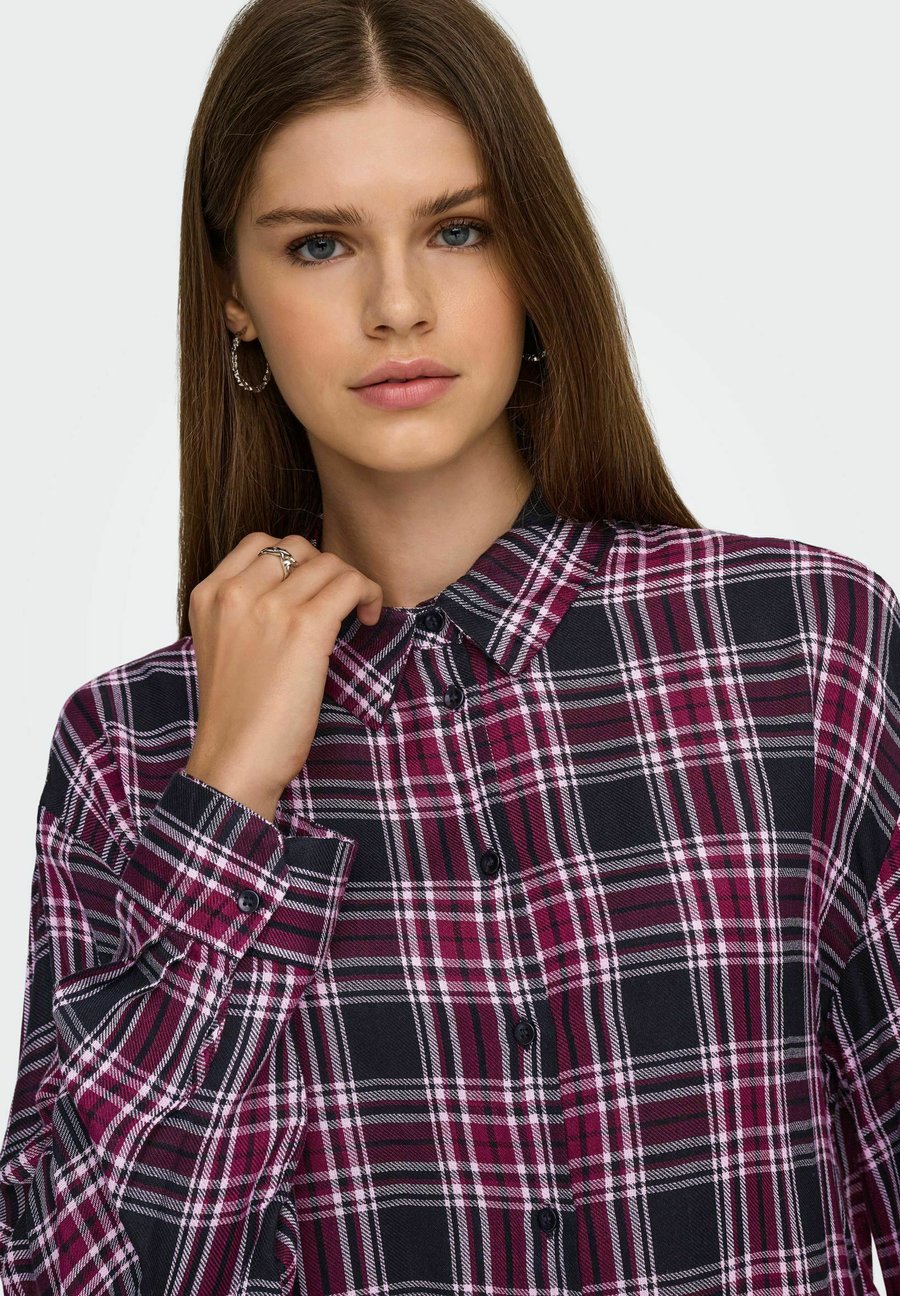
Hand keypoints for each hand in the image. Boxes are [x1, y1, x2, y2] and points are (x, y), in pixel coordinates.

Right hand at [184, 531, 382, 821]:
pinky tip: (368, 618)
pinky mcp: (305, 627)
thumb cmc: (235, 717)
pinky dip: (368, 593)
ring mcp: (269, 606)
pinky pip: (349, 583)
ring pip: (328, 563)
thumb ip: (243, 613)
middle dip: (323, 569)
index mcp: (209, 595)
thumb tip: (292, 591)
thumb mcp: (221, 648)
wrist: (234, 761)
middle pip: (297, 547)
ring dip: (350, 583)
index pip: (259, 543)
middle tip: (336, 602)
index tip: (310, 589)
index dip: (295, 560)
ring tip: (357, 612)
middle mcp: (235, 592)